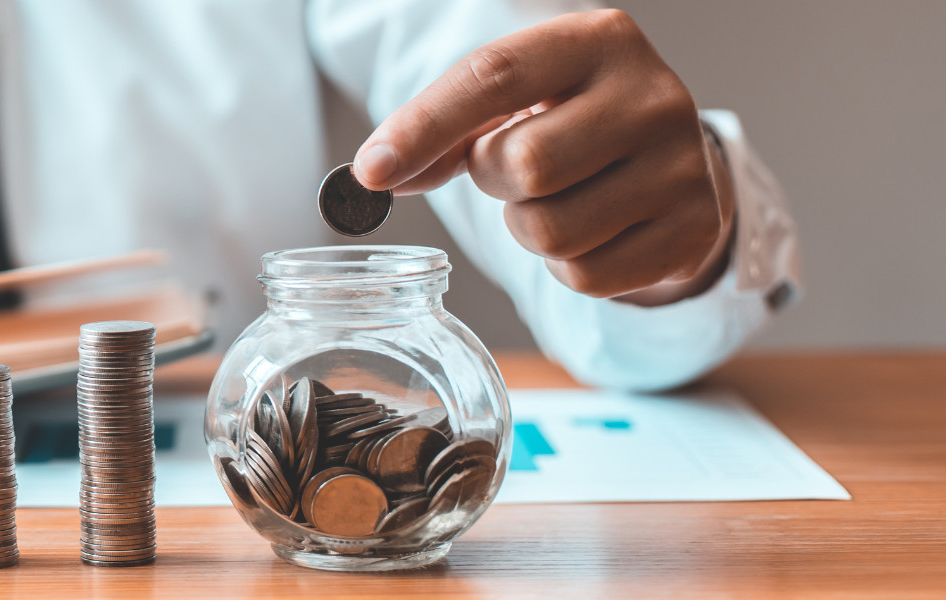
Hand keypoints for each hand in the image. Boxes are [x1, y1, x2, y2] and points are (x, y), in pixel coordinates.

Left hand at [352, 9, 734, 303]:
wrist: (668, 162)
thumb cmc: (570, 122)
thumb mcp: (514, 100)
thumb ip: (442, 129)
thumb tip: (376, 174)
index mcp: (600, 41)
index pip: (495, 76)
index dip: (424, 126)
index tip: (371, 171)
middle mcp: (653, 97)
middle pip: (524, 164)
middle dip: (494, 179)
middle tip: (512, 170)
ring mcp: (682, 167)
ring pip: (550, 231)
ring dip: (527, 227)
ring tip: (555, 199)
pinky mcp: (692, 230)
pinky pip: (585, 276)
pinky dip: (565, 266)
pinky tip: (589, 231)